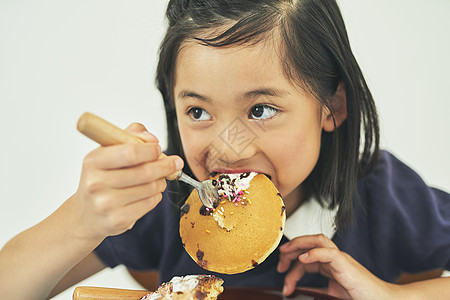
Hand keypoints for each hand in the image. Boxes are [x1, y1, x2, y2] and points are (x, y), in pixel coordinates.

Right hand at [72, 123, 183, 239]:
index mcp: (93, 161)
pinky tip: (149, 193)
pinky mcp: (118, 220)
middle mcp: (96, 183)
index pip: (129, 152)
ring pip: (150, 187)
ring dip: (161, 181)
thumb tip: (152, 139)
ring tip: (158, 179)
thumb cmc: (102, 177)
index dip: (150, 150)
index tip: (158, 149)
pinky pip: (150, 203)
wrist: (87, 214)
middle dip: (165, 165)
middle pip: (144, 172)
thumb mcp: (109, 151)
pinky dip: (156, 196)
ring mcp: (106, 204)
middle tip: (174, 163)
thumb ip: (130, 135)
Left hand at [277, 234, 393, 299]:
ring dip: (299, 244)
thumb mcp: (331, 294)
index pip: (306, 257)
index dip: (291, 264)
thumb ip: (315, 291)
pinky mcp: (347, 265)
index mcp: (330, 265)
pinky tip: (302, 259)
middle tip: (279, 264)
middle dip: (291, 249)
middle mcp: (335, 259)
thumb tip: (297, 291)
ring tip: (285, 253)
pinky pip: (329, 252)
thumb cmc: (362, 297)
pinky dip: (314, 253)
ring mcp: (341, 260)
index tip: (282, 276)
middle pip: (309, 243)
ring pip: (318, 240)